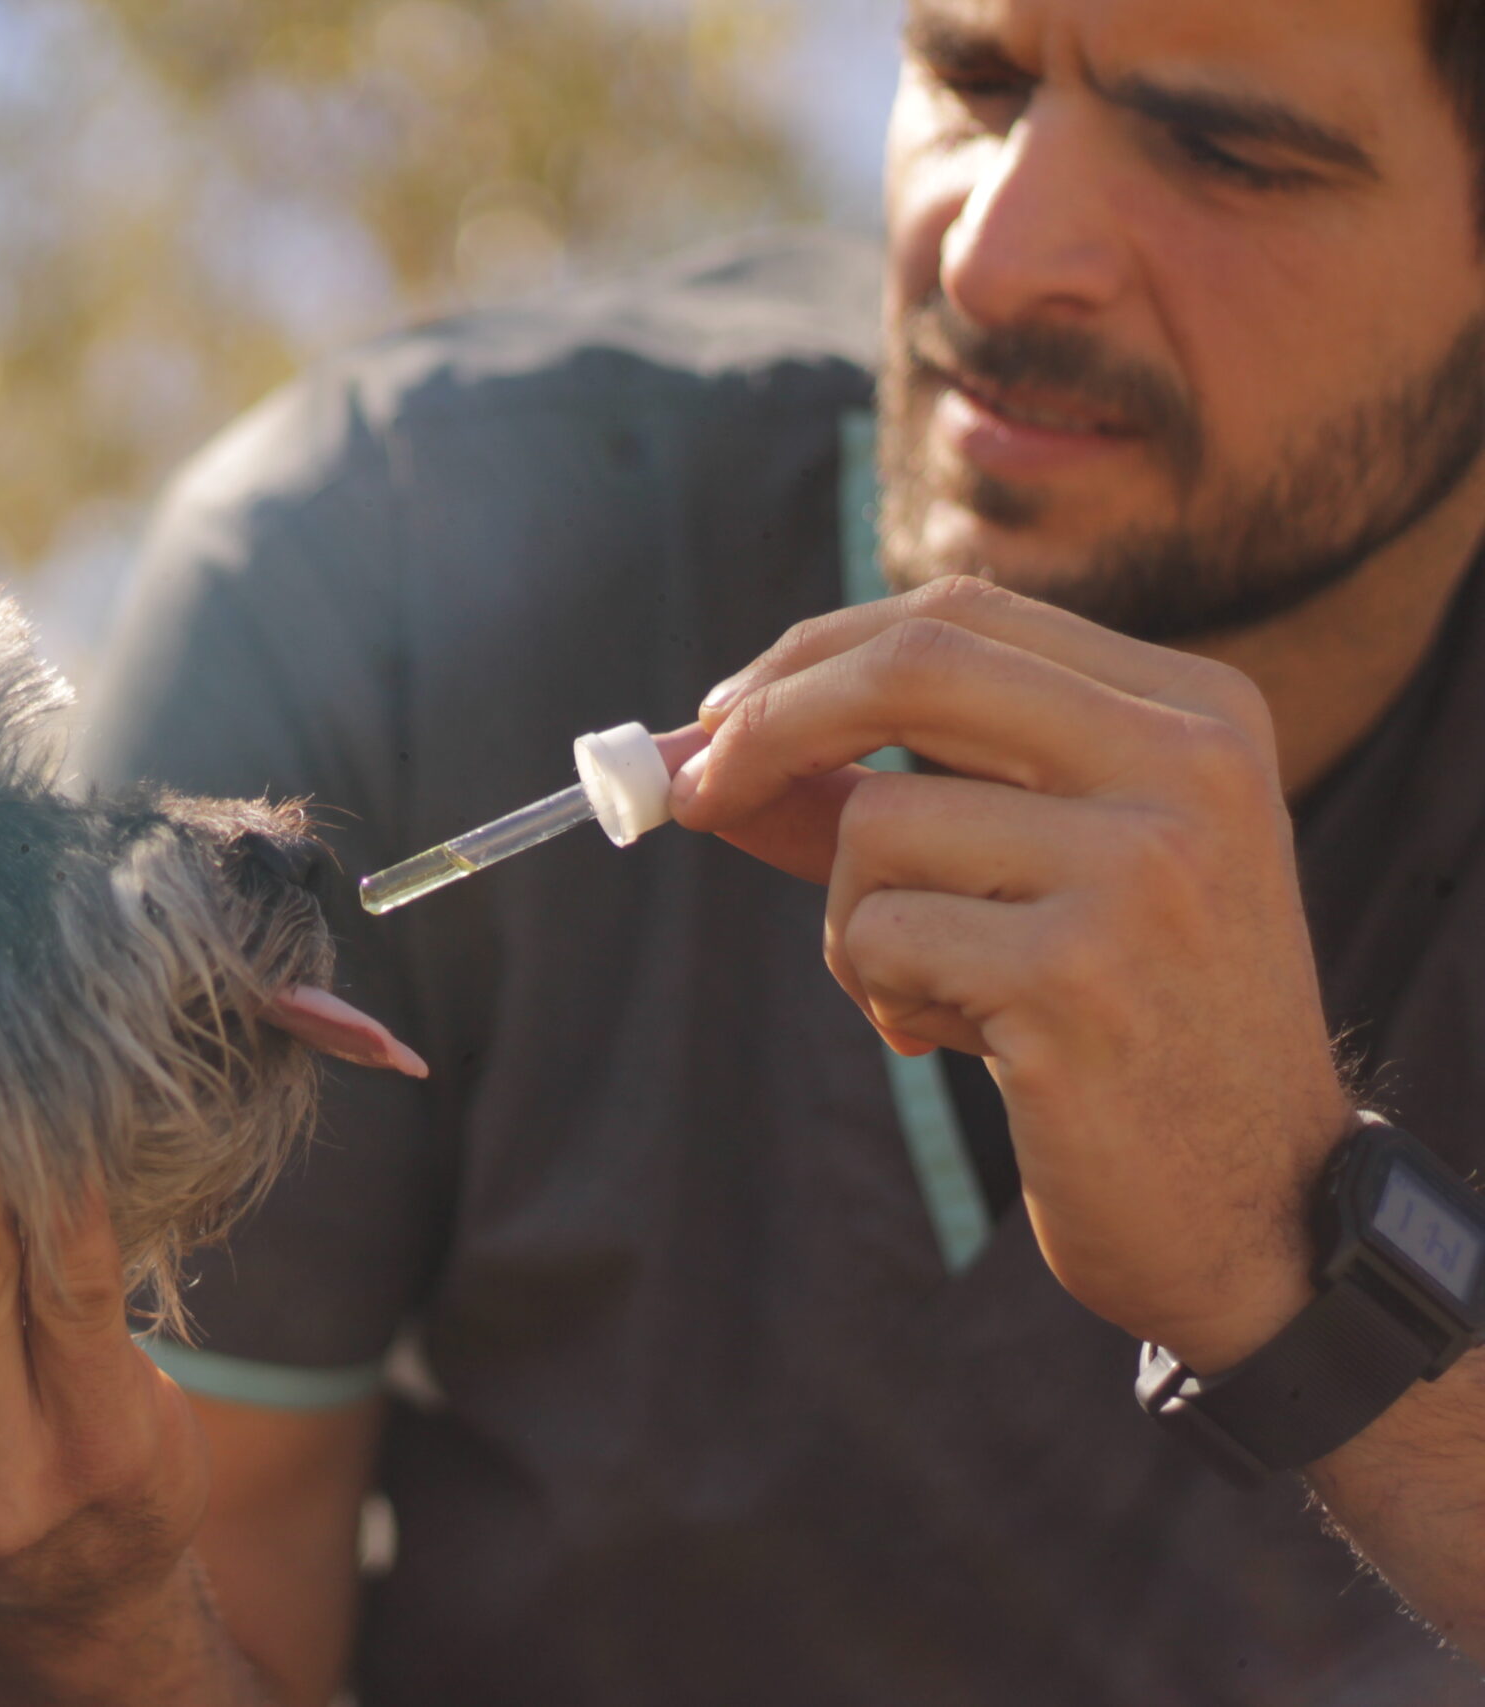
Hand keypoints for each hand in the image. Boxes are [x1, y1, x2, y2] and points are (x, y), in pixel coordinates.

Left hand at [670, 577, 1352, 1370]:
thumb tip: (707, 747)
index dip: (814, 656)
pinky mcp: (1079, 976)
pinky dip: (884, 993)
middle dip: (770, 726)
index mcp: (1194, 709)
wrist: (1258, 1208)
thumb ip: (886, 796)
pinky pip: (882, 938)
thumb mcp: (1036, 873)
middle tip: (692, 793)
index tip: (724, 713)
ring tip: (935, 994)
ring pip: (875, 825)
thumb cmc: (1126, 1028)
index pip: (961, 617)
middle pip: (914, 667)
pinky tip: (979, 1046)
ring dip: (853, 924)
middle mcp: (1187, 764)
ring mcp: (1142, 868)